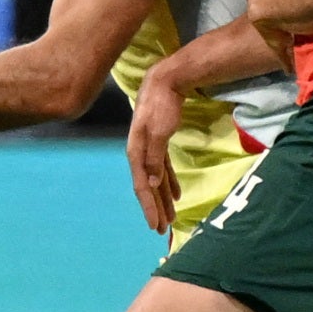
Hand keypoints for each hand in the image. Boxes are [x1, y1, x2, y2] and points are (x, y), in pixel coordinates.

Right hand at [126, 71, 187, 232]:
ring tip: (170, 217)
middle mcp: (140, 154)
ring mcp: (149, 149)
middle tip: (163, 229)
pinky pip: (162, 169)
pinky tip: (176, 194)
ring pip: (155, 180)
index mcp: (136, 152)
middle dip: (155, 208)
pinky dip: (169, 182)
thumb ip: (155, 158)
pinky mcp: (158, 144)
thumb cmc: (161, 106)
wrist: (165, 82)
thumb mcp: (159, 132)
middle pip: (147, 187)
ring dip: (162, 198)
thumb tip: (151, 183)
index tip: (155, 225)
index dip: (148, 207)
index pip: (141, 186)